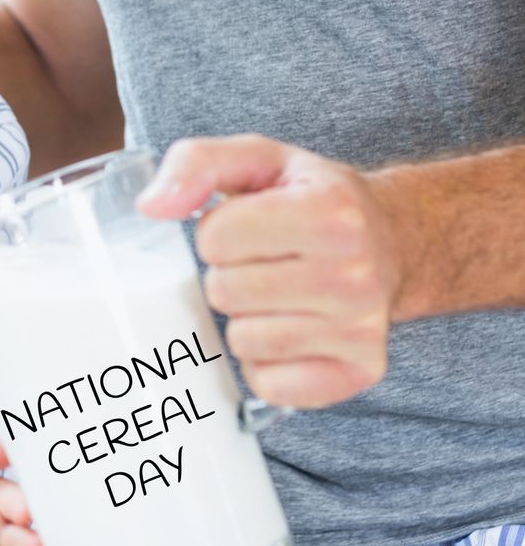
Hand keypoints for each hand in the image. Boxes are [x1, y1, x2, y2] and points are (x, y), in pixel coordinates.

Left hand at [137, 134, 402, 408]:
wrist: (394, 239)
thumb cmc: (311, 198)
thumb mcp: (259, 160)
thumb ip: (197, 163)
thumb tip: (150, 206)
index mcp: (328, 211)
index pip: (214, 238)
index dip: (217, 232)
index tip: (250, 226)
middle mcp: (353, 272)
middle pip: (225, 292)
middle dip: (230, 276)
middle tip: (266, 262)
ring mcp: (361, 327)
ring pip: (244, 342)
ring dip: (246, 320)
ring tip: (279, 294)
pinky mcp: (360, 370)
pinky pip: (270, 385)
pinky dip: (266, 365)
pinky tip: (290, 331)